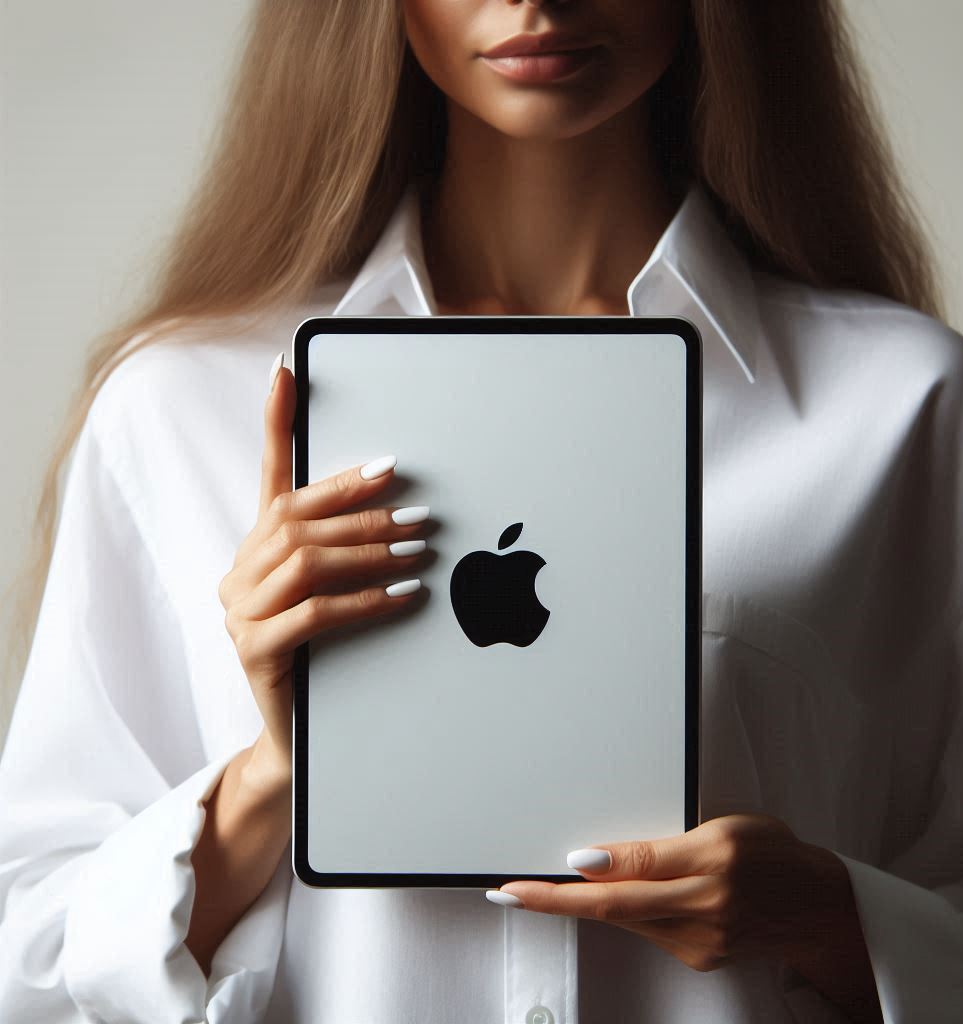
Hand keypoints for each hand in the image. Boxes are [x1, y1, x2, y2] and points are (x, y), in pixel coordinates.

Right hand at [217, 355, 430, 784]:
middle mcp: (240, 572)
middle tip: (419, 511)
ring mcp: (240, 612)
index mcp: (256, 549)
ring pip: (308, 561)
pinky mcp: (255, 650)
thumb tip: (404, 505)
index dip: (275, 423)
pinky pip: (315, 612)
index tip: (285, 371)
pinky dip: (364, 599)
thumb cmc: (322, 651)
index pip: (270, 477)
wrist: (296, 732)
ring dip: (371, 551)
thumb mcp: (332, 590)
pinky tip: (403, 595)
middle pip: (298, 519)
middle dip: (362, 508)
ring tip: (420, 551)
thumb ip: (348, 547)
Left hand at [488, 813, 881, 1020]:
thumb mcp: (724, 825)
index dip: (570, 880)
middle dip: (554, 902)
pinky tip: (610, 896)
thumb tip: (596, 859)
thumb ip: (658, 845)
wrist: (819, 907)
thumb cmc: (773, 852)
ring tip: (543, 888)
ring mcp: (702, 941)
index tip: (525, 880)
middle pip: (613, 908)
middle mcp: (706, 905)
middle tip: (509, 895)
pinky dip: (621, 912)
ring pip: (626, 920)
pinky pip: (647, 930)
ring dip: (582, 906)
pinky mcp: (700, 957)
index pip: (625, 871)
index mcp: (712, 859)